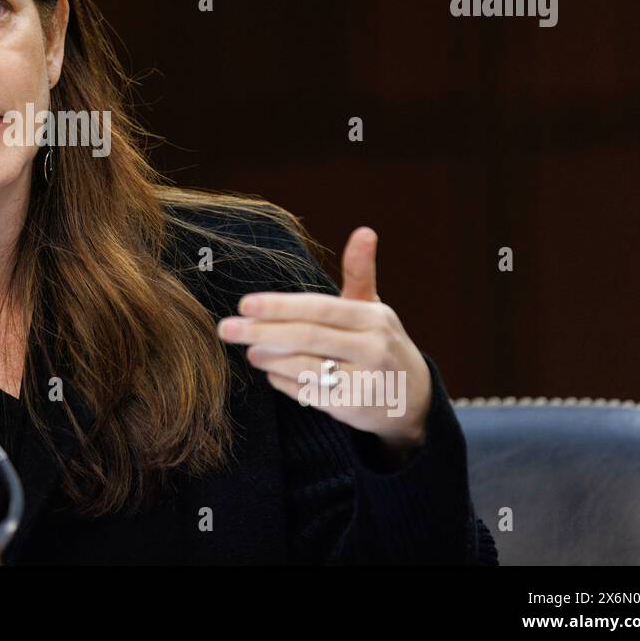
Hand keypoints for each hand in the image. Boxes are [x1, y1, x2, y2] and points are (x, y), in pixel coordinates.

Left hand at [217, 227, 431, 451]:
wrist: (412, 399)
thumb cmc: (380, 343)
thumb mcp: (374, 308)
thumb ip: (359, 272)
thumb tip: (364, 230)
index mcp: (374, 318)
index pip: (320, 308)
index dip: (280, 306)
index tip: (245, 304)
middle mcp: (372, 349)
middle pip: (307, 337)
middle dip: (261, 332)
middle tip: (227, 328)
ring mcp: (364, 382)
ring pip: (304, 367)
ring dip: (269, 357)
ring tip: (249, 350)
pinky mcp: (351, 409)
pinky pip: (306, 393)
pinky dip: (283, 381)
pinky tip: (272, 372)